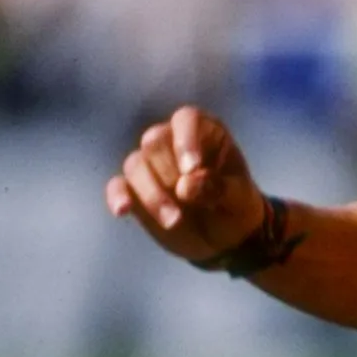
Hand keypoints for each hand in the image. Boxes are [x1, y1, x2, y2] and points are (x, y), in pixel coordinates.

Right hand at [106, 106, 265, 267]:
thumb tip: (185, 186)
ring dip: (151, 194)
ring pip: (135, 164)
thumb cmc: (236, 206)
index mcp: (204, 132)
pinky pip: (117, 186)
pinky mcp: (135, 190)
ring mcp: (151, 165)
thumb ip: (218, 187)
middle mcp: (173, 141)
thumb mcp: (239, 198)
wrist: (225, 237)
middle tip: (188, 200)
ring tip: (174, 220)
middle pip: (155, 140)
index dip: (186, 140)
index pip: (186, 119)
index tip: (191, 169)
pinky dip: (117, 196)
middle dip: (169, 173)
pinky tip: (122, 211)